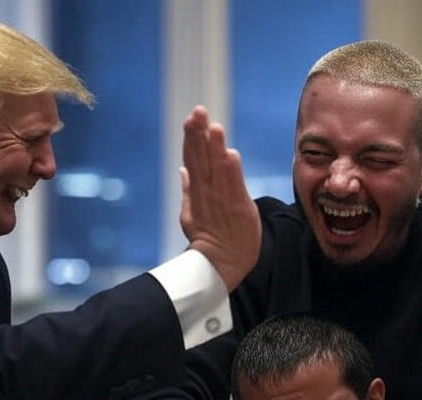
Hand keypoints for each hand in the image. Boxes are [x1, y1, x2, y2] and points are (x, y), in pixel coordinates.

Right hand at [181, 105, 259, 291]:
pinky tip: (230, 155)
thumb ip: (188, 190)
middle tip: (198, 111)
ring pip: (217, 169)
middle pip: (202, 159)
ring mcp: (222, 200)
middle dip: (199, 135)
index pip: (193, 159)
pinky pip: (234, 187)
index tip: (192, 117)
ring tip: (215, 127)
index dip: (192, 137)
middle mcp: (207, 193)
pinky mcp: (239, 209)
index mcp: (197, 192)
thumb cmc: (210, 239)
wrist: (221, 264)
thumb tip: (182, 169)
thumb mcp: (191, 214)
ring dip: (216, 148)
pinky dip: (232, 172)